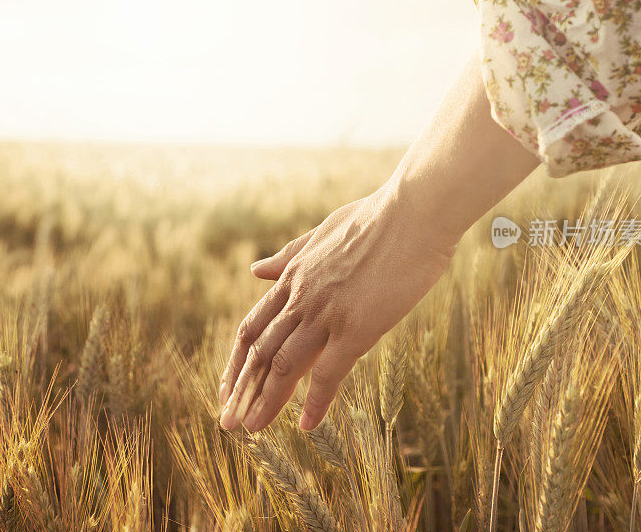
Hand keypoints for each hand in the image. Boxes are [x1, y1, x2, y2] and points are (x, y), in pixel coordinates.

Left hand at [218, 182, 456, 431]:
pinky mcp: (358, 328)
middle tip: (226, 420)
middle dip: (240, 389)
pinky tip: (308, 425)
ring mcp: (327, 314)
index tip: (228, 386)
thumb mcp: (322, 232)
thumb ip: (289, 255)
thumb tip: (255, 270)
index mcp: (294, 276)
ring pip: (284, 366)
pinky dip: (316, 402)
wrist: (414, 212)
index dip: (237, 361)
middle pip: (260, 352)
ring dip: (265, 401)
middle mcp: (302, 298)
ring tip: (252, 428)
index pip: (253, 327)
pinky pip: (329, 373)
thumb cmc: (377, 219)